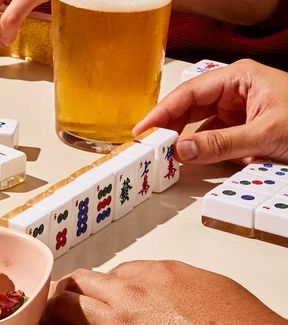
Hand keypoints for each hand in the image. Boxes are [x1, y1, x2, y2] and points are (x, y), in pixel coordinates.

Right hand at [133, 59, 287, 164]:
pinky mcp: (246, 132)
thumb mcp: (266, 134)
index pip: (189, 94)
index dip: (161, 113)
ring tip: (167, 159)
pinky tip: (194, 162)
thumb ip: (221, 144)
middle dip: (171, 129)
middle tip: (149, 149)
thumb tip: (181, 150)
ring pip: (201, 129)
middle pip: (191, 110)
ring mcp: (240, 113)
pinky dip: (206, 154)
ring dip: (188, 145)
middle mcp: (236, 93)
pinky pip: (216, 143)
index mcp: (239, 78)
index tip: (142, 132)